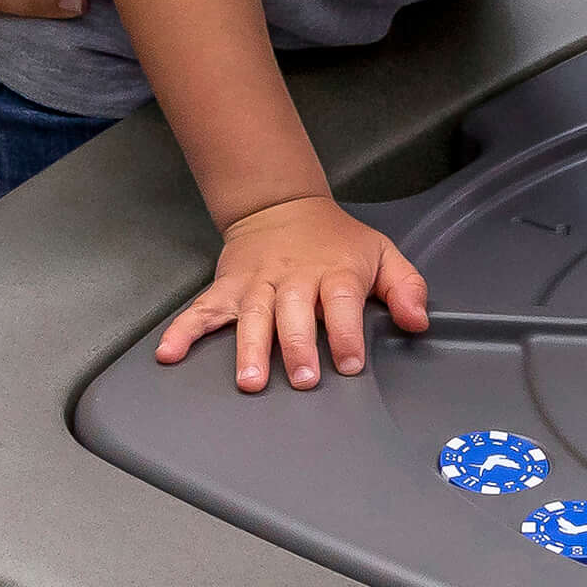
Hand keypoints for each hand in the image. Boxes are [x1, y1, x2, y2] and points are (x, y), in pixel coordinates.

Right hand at [154, 195, 431, 391]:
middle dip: (298, 346)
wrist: (282, 207)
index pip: (342, 302)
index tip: (349, 363)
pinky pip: (203, 310)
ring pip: (252, 316)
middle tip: (303, 378)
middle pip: (294, 312)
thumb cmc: (336, 241)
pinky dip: (184, 330)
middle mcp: (293, 279)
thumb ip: (406, 287)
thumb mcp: (382, 254)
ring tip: (249, 380)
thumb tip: (417, 321)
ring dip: (250, 348)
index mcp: (334, 272)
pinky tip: (169, 353)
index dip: (347, 333)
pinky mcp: (228, 288)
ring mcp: (257, 284)